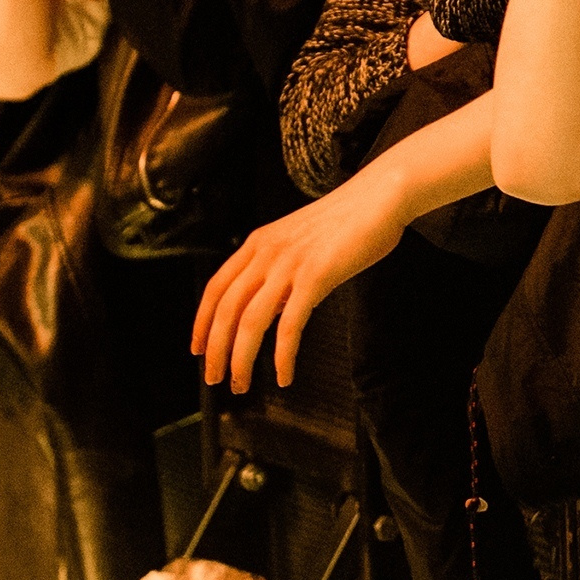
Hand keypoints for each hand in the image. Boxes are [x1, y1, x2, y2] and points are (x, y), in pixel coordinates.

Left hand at [194, 168, 409, 390]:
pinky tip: (284, 374)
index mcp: (259, 242)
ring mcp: (289, 264)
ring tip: (241, 384)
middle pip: (226, 310)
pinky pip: (290, 326)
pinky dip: (283, 356)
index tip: (198, 349)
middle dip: (216, 351)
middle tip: (215, 378)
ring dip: (241, 360)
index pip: (216, 289)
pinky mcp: (316, 276)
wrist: (381, 195)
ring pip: (250, 322)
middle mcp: (267, 253)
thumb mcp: (300, 240)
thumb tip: (276, 308)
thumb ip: (281, 271)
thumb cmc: (349, 218)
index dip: (202, 323)